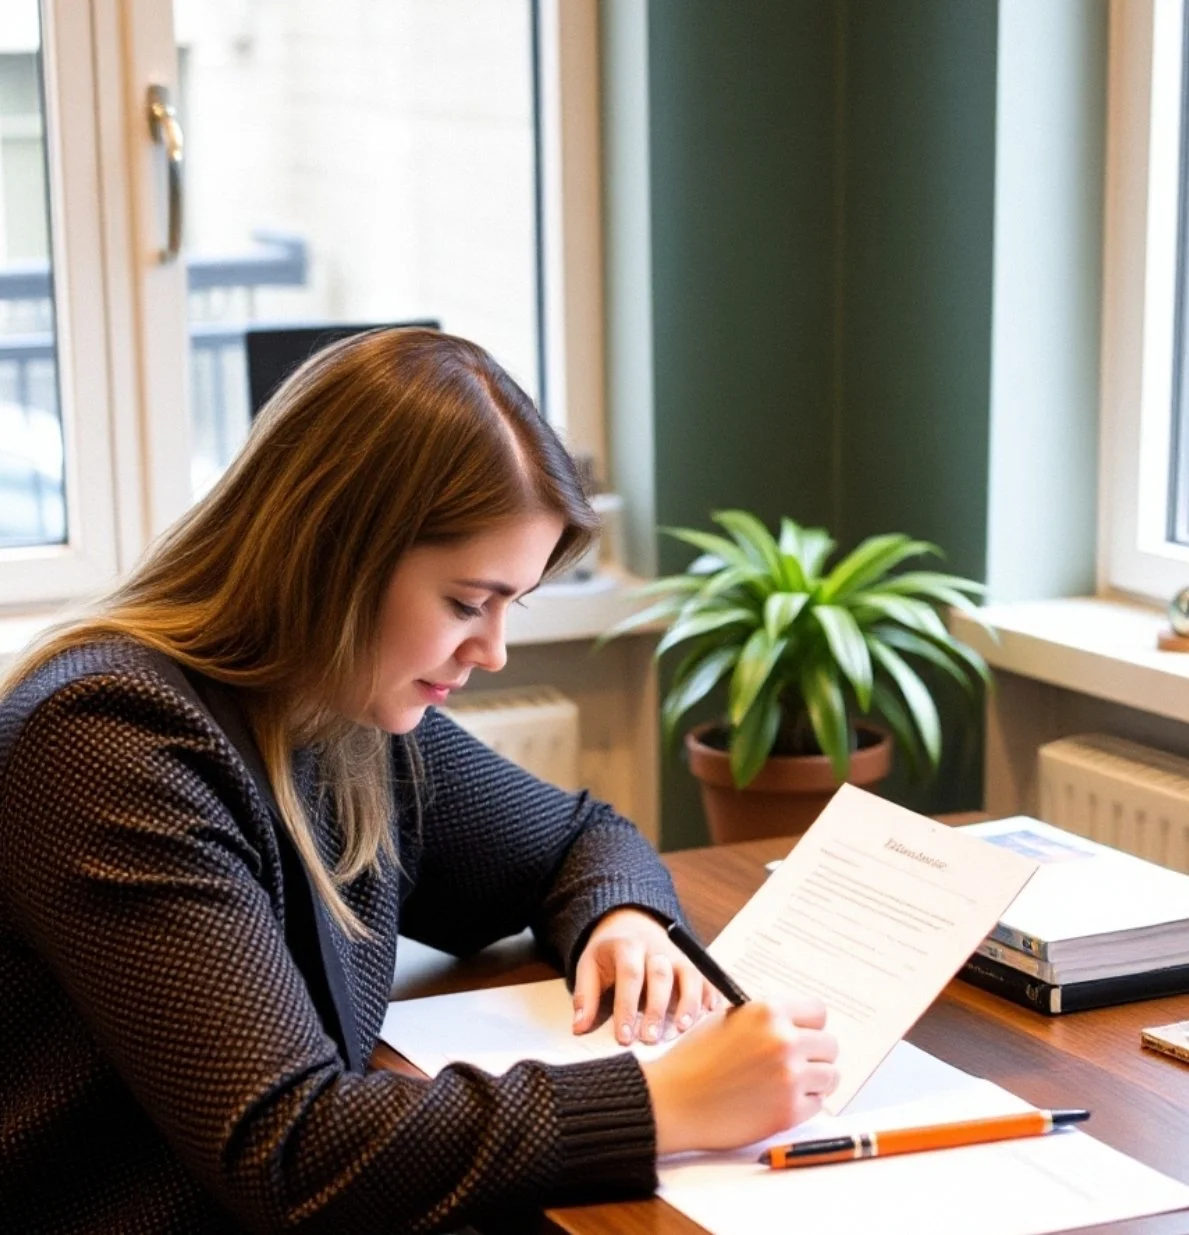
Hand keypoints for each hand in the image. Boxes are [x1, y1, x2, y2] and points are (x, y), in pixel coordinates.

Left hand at [572, 908, 716, 1044]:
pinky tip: (710, 1014)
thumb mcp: (589, 965)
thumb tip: (579, 1028)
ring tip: (682, 1028)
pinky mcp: (692, 962)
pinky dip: (711, 994)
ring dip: (689, 1002)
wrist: (631, 921)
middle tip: (650, 1039)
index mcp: (627, 947)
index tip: (624, 1037)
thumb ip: (585, 995)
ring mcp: (677, 955)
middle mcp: (655, 948)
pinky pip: (706, 977)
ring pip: (689, 974)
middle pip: (660, 976)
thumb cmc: (610, 952)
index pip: (629, 976)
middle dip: (656, 1009)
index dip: (627, 1007)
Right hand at [641, 998, 838, 1154]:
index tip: (804, 1033)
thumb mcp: (729, 1020)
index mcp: (768, 1012)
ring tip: (785, 1083)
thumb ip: (766, 1019)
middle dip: (815, 1054)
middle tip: (796, 1062)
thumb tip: (798, 1025)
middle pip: (830, 1046)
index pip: (819, 1013)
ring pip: (829, 1076)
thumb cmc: (696, 1059)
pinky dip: (803, 1104)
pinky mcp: (789, 1112)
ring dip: (813, 1081)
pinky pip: (817, 1104)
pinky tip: (776, 1100)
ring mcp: (789, 1078)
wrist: (674, 1100)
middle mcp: (783, 1041)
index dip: (810, 1025)